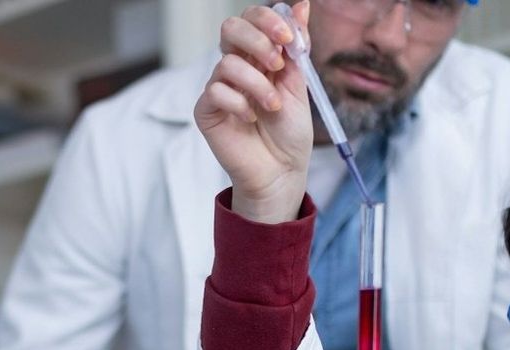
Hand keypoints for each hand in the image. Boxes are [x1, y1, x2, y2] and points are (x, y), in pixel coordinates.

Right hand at [194, 1, 313, 223]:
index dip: (269, 20)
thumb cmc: (289, 134)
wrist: (282, 172)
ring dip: (257, 84)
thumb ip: (296, 49)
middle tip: (278, 63)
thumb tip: (303, 6)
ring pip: (227, 63)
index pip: (253, 20)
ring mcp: (219, 88)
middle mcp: (236, 67)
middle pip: (230, 28)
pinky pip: (216, 91)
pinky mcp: (206, 110)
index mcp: (259, 57)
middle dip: (258, 40)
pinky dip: (239, 103)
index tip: (289, 38)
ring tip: (272, 105)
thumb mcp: (299, 86)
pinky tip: (251, 118)